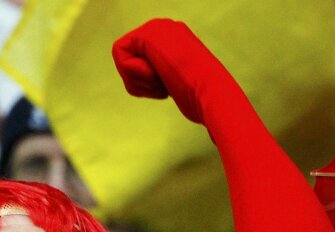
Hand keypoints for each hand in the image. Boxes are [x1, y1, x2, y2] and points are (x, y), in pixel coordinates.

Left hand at [112, 18, 231, 124]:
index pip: (142, 60)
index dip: (148, 82)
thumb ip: (169, 77)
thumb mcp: (186, 85)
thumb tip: (166, 83)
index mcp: (176, 38)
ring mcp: (157, 28)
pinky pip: (120, 53)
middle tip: (167, 86)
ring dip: (141, 80)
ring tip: (165, 82)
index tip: (170, 88)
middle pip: (130, 58)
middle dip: (142, 81)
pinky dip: (135, 73)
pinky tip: (158, 75)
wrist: (215, 96)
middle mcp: (166, 28)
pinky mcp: (147, 35)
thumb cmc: (205, 100)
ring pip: (124, 57)